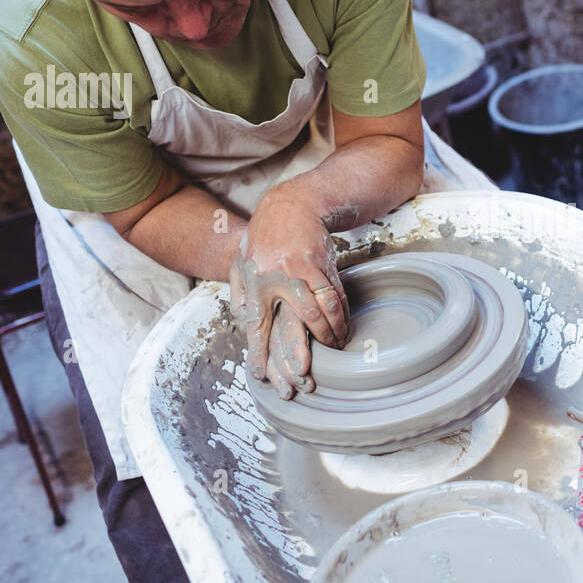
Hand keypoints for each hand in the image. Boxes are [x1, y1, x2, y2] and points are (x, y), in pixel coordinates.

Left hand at [229, 184, 350, 398]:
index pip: (256, 325)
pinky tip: (343, 328)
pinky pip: (334, 296)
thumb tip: (240, 322)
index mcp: (254, 283)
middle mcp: (277, 279)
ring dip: (331, 333)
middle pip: (293, 322)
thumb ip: (238, 293)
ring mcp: (302, 272)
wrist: (290, 206)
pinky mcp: (321, 265)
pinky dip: (341, 315)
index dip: (259, 352)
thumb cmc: (263, 237)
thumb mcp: (240, 263)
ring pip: (321, 311)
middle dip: (300, 351)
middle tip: (305, 374)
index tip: (261, 376)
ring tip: (335, 347)